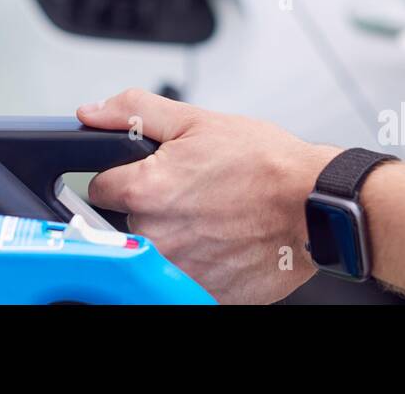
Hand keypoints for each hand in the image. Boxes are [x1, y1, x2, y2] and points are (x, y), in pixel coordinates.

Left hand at [77, 89, 339, 303]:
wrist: (314, 205)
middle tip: (190, 192)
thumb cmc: (264, 163)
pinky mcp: (202, 292)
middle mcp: (154, 235)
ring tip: (209, 215)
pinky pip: (181, 276)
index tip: (149, 174)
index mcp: (144, 190)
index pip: (98, 188)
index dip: (123, 176)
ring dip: (173, 235)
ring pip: (154, 250)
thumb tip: (90, 112)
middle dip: (150, 206)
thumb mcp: (194, 119)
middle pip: (125, 222)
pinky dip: (197, 260)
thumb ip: (132, 111)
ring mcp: (178, 269)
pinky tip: (220, 239)